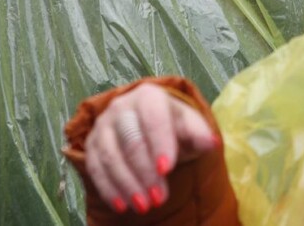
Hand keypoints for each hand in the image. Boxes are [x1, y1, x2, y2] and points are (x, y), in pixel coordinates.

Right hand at [85, 81, 219, 214]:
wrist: (147, 124)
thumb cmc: (172, 126)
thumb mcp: (188, 127)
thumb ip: (198, 133)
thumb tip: (211, 142)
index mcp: (148, 96)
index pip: (153, 117)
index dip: (159, 142)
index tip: (167, 169)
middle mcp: (121, 106)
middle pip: (130, 140)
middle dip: (145, 172)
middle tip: (159, 198)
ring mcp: (103, 125)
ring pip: (110, 155)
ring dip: (127, 184)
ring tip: (144, 206)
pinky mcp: (92, 144)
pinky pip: (95, 167)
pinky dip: (108, 188)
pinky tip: (121, 206)